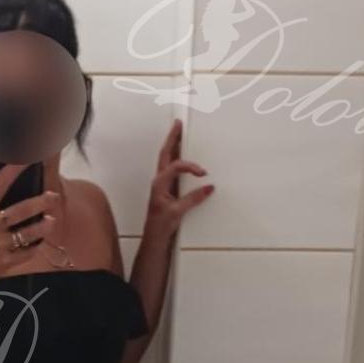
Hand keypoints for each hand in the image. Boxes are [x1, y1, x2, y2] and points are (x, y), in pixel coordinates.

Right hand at [0, 165, 58, 306]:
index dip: (13, 171)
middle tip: (52, 197)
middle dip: (42, 201)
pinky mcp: (3, 263)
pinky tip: (38, 243)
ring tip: (51, 221)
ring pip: (30, 232)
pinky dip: (34, 247)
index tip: (26, 160)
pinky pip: (26, 252)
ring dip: (44, 225)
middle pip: (22, 209)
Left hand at [145, 119, 212, 236]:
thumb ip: (193, 199)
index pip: (175, 166)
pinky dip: (178, 158)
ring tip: (180, 132)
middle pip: (166, 154)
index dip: (190, 166)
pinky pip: (173, 168)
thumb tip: (208, 187)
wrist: (155, 238)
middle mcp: (160, 181)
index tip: (202, 173)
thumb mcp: (178, 212)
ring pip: (167, 159)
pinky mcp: (168, 189)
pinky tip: (183, 154)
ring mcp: (163, 184)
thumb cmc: (160, 226)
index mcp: (159, 184)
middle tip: (179, 124)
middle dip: (173, 138)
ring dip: (174, 145)